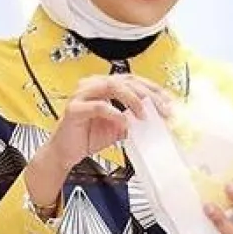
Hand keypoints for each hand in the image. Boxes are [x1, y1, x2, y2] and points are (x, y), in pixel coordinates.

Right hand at [25, 74, 172, 209]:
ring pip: (113, 87)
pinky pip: (99, 106)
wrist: (64, 153)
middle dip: (148, 94)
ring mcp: (82, 95)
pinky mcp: (74, 109)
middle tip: (163, 109)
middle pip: (126, 81)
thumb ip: (133, 119)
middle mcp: (92, 85)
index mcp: (104, 85)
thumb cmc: (86, 136)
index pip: (133, 80)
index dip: (153, 88)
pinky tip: (124, 123)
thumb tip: (156, 118)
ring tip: (144, 114)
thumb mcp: (117, 128)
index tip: (169, 101)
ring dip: (133, 99)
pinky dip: (114, 114)